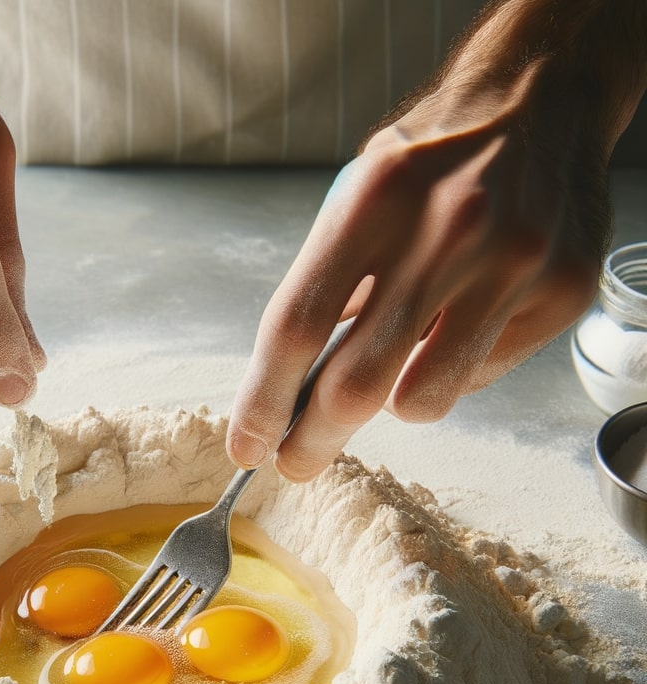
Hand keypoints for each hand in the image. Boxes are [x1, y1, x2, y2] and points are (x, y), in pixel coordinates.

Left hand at [227, 0, 644, 480]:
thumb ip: (326, 286)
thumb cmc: (430, 163)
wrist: (541, 100)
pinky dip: (452, 371)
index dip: (263, 401)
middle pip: (355, 382)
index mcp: (374, 200)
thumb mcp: (357, 198)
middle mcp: (446, 230)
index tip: (247, 444)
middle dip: (313, 440)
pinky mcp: (559, 290)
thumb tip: (290, 389)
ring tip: (391, 373)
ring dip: (391, 407)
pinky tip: (459, 324)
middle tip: (296, 461)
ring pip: (422, 399)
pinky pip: (479, 377)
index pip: (297, 327)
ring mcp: (511, 262)